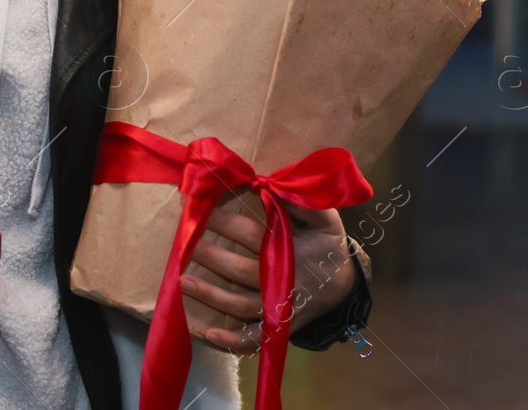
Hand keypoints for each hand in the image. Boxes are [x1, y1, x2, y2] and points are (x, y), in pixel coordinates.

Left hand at [182, 204, 354, 355]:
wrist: (345, 287)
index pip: (254, 236)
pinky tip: (209, 334)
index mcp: (293, 253)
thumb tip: (269, 186)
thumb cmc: (328, 247)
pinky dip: (232, 341)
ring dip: (211, 295)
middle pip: (241, 272)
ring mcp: (280, 308)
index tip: (204, 211)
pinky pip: (254, 338)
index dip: (227, 223)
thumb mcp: (326, 220)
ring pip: (241, 306)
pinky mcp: (278, 327)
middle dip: (211, 257)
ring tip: (182, 282)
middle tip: (184, 244)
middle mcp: (284, 283)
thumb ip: (303, 203)